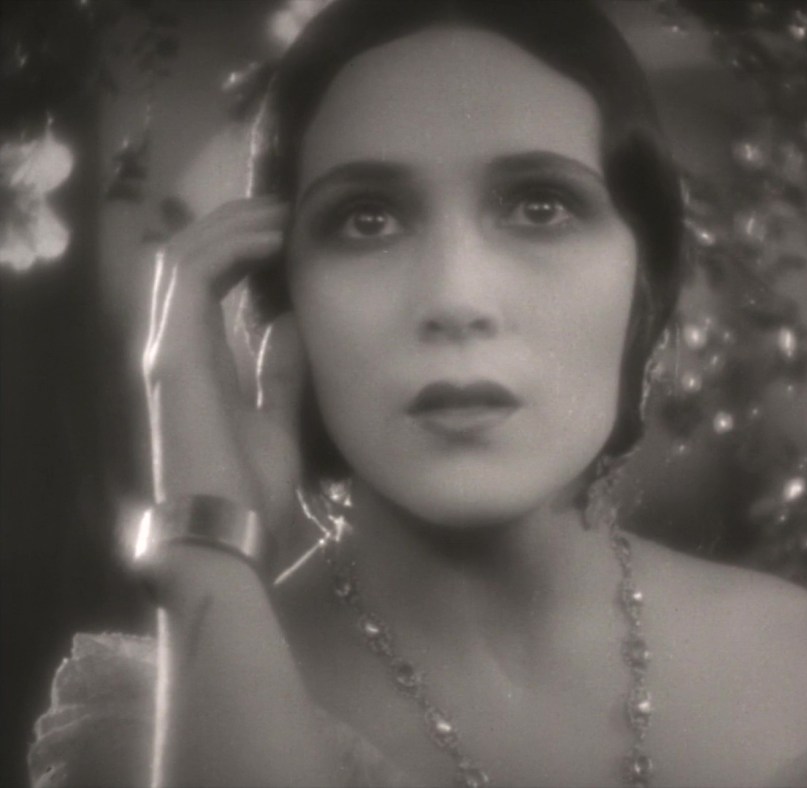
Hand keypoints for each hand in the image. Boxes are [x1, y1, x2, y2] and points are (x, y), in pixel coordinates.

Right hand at [143, 196, 301, 550]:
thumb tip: (290, 324)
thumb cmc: (252, 493)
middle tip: (287, 207)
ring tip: (282, 213)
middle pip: (191, 259)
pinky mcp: (174, 358)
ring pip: (184, 258)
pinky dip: (228, 248)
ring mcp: (169, 350)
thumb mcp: (278, 420)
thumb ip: (280, 372)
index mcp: (200, 362)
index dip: (242, 246)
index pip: (209, 281)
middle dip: (236, 224)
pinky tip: (271, 239)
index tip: (290, 230)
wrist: (230, 539)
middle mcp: (176, 348)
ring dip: (233, 227)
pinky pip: (190, 280)